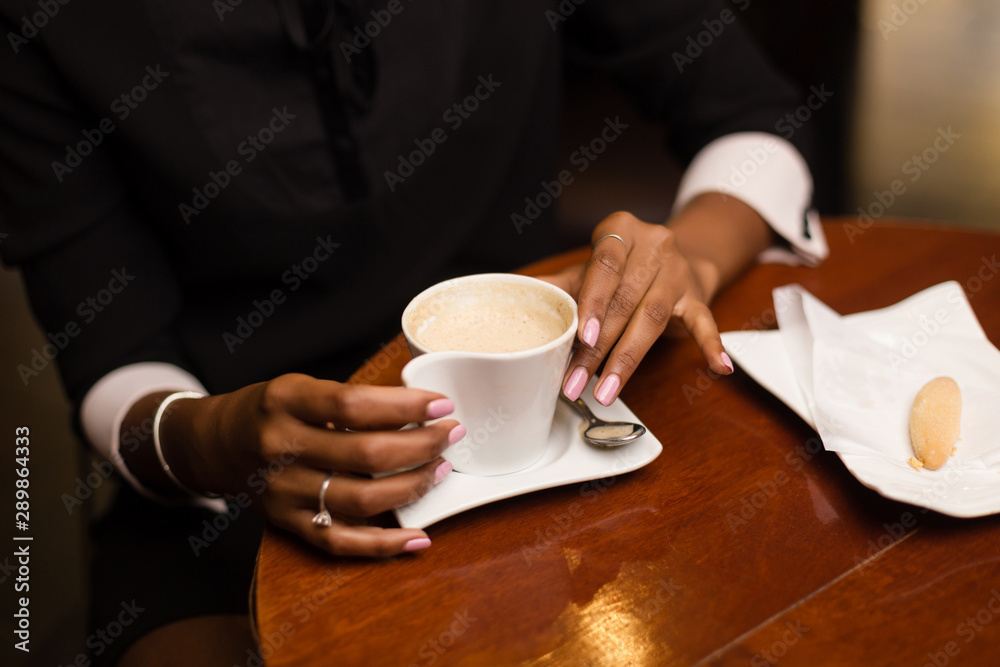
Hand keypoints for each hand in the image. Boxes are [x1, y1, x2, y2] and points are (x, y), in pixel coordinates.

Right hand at [155, 374, 462, 556]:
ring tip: (440, 468)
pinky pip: (342, 543)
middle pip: (366, 454)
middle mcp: (281, 448)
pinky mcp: (288, 524)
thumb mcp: (299, 386)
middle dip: (422, 444)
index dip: (406, 405)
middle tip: (450, 434)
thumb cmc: (270, 410)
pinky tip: (420, 536)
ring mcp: (284, 492)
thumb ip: (348, 399)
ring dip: (413, 486)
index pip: (355, 404)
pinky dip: (385, 544)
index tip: (442, 405)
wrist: (215, 445)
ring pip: (362, 499)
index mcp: (286, 402)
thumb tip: (419, 410)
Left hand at [539, 209, 733, 405]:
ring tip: (606, 391)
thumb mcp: (591, 270)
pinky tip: (718, 369)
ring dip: (627, 359)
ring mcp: (679, 272)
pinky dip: (711, 346)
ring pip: (653, 317)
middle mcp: (654, 246)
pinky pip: (707, 322)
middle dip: (598, 347)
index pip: (605, 267)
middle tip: (576, 381)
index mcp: (621, 231)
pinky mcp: (699, 296)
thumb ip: (559, 285)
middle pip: (625, 301)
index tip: (580, 338)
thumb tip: (514, 292)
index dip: (592, 304)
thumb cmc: (622, 268)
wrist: (675, 256)